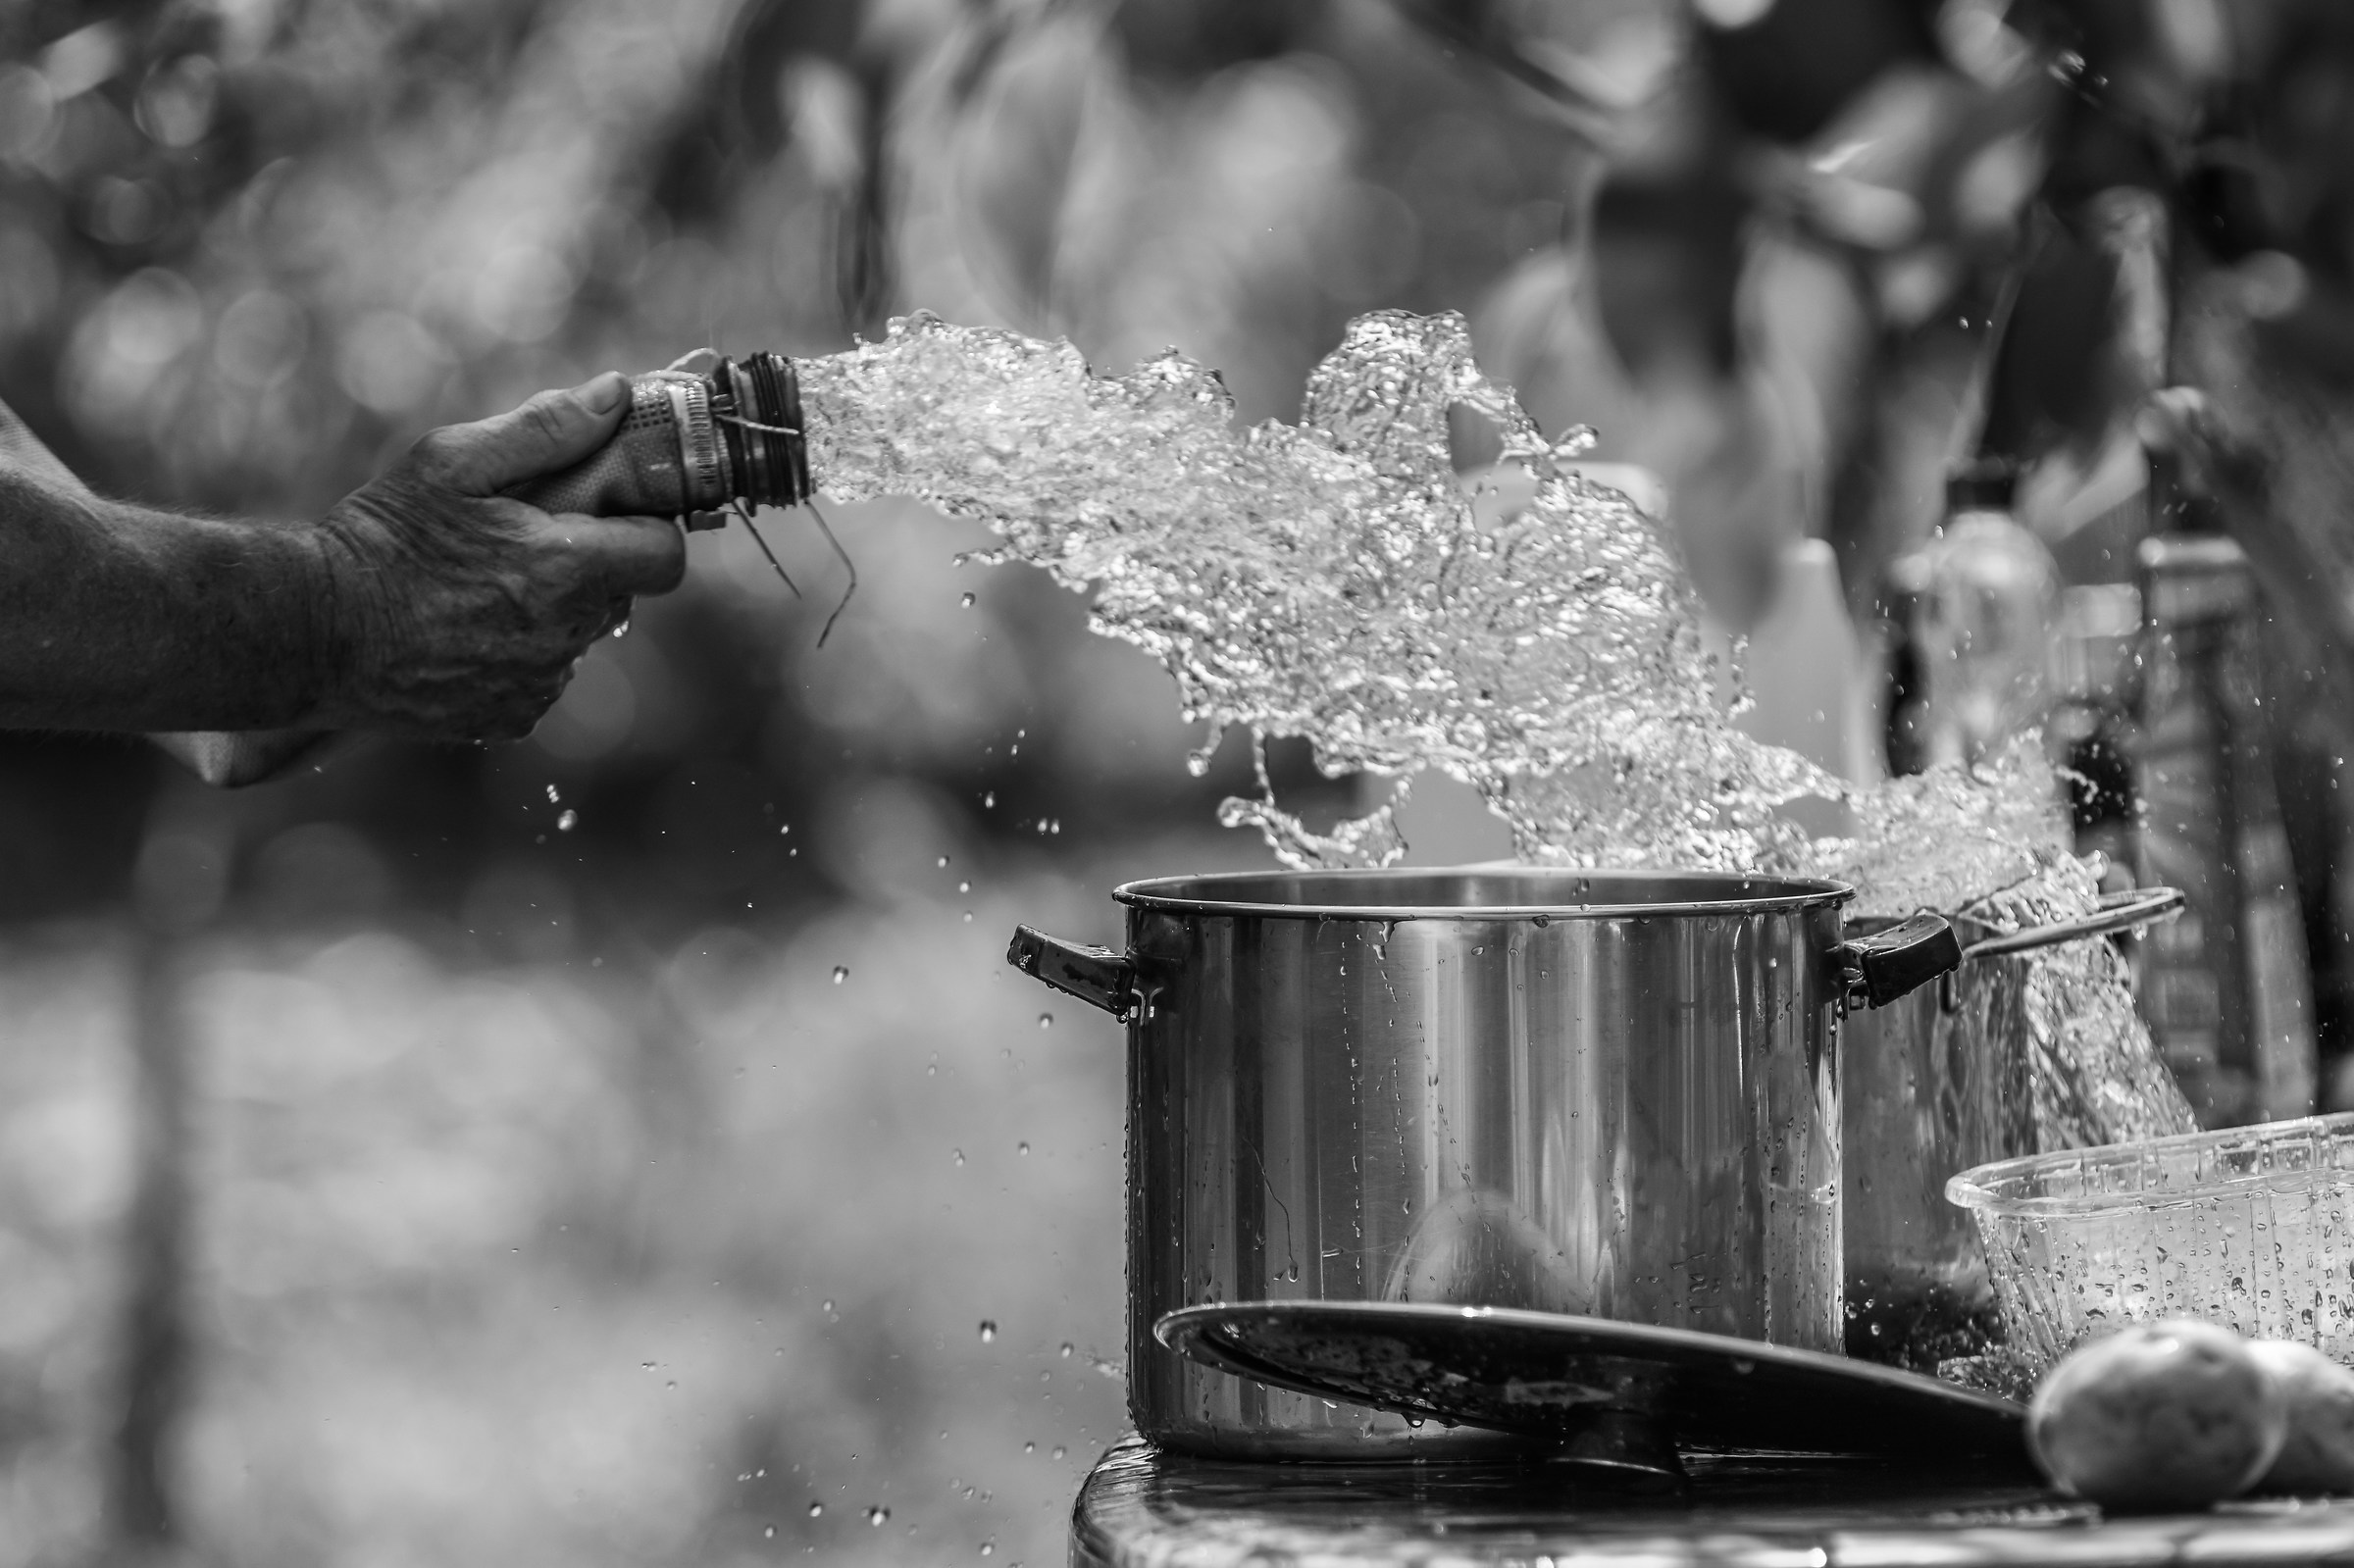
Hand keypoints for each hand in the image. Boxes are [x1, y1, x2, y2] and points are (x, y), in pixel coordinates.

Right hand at [313, 373, 685, 740]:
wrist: (309, 631)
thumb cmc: (380, 538)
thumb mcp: (454, 462)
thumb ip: (546, 429)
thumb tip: (616, 395)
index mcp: (567, 570)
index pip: (665, 557)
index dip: (647, 530)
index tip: (610, 514)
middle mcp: (565, 638)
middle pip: (618, 596)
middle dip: (589, 565)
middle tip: (526, 539)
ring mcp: (540, 686)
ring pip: (578, 639)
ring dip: (551, 611)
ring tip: (480, 584)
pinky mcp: (510, 719)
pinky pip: (541, 678)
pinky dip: (518, 653)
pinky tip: (462, 629)